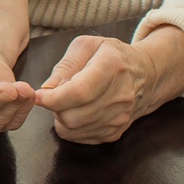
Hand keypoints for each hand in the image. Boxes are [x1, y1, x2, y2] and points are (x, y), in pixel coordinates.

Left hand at [33, 27, 183, 143]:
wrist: (147, 75)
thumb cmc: (112, 56)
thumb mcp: (87, 46)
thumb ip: (64, 66)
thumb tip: (46, 90)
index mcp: (112, 67)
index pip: (79, 92)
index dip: (53, 98)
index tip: (37, 96)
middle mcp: (120, 96)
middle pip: (73, 115)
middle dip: (54, 107)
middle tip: (53, 95)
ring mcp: (120, 117)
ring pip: (75, 129)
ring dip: (61, 117)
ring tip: (66, 102)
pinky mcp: (116, 132)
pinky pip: (81, 137)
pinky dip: (71, 127)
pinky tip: (76, 112)